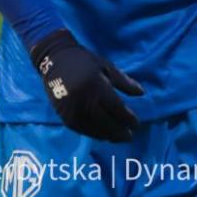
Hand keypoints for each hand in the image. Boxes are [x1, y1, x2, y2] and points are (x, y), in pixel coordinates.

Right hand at [29, 29, 143, 141]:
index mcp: (97, 86)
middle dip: (119, 132)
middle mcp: (85, 100)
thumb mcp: (106, 67)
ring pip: (93, 129)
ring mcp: (73, 109)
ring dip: (107, 135)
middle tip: (129, 136)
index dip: (128, 119)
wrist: (54, 58)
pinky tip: (102, 135)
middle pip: (106, 122)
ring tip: (117, 138)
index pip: (116, 108)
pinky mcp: (63, 114)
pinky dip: (93, 134)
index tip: (136, 124)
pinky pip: (81, 129)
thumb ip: (124, 81)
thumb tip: (142, 93)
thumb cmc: (84, 61)